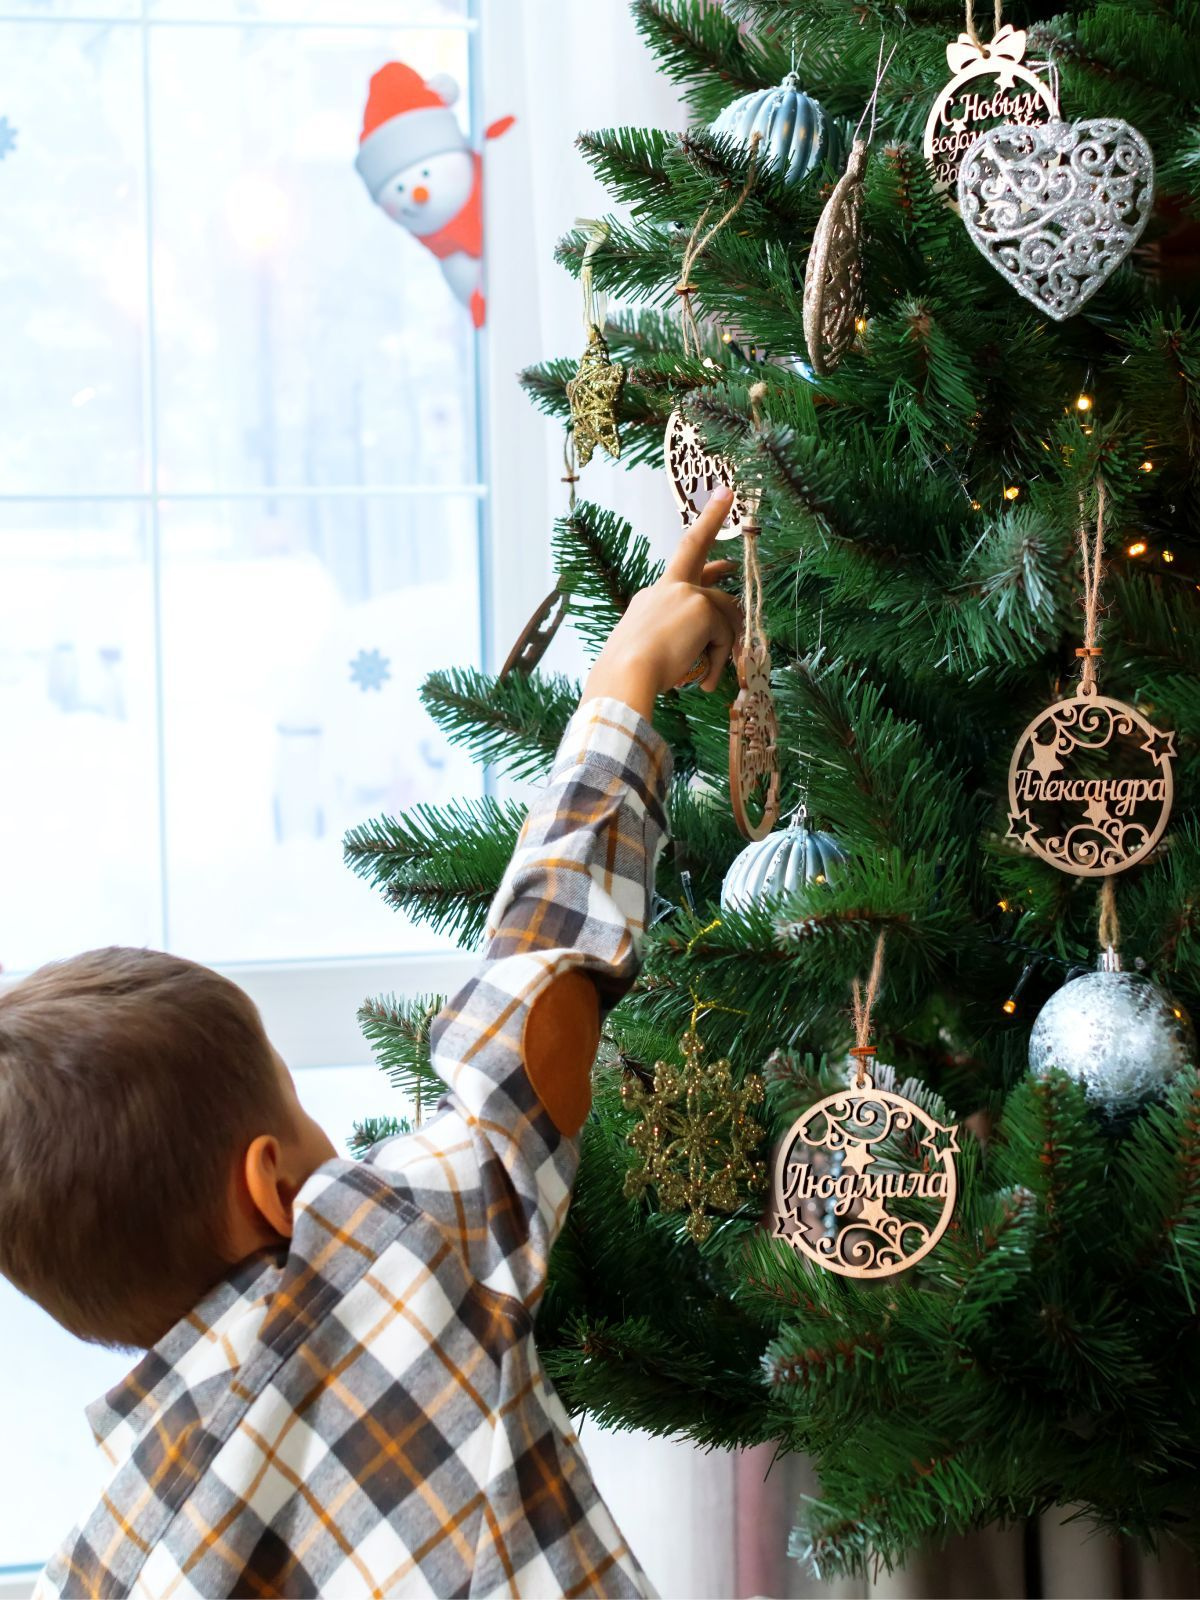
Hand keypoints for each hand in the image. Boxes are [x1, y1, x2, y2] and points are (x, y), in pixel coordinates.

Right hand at [580, 488, 743, 720]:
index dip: (703, 528)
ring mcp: (685, 593)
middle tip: (732, 525)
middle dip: (714, 531)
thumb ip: (678, 639)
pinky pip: (726, 635)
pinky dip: (720, 659)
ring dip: (724, 646)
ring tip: (709, 677)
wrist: (625, 675)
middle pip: (703, 562)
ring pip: (725, 613)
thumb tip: (706, 645)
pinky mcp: (702, 608)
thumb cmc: (630, 674)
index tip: (720, 500)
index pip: (681, 559)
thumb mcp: (653, 650)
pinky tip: (707, 680)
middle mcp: (667, 587)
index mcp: (652, 597)